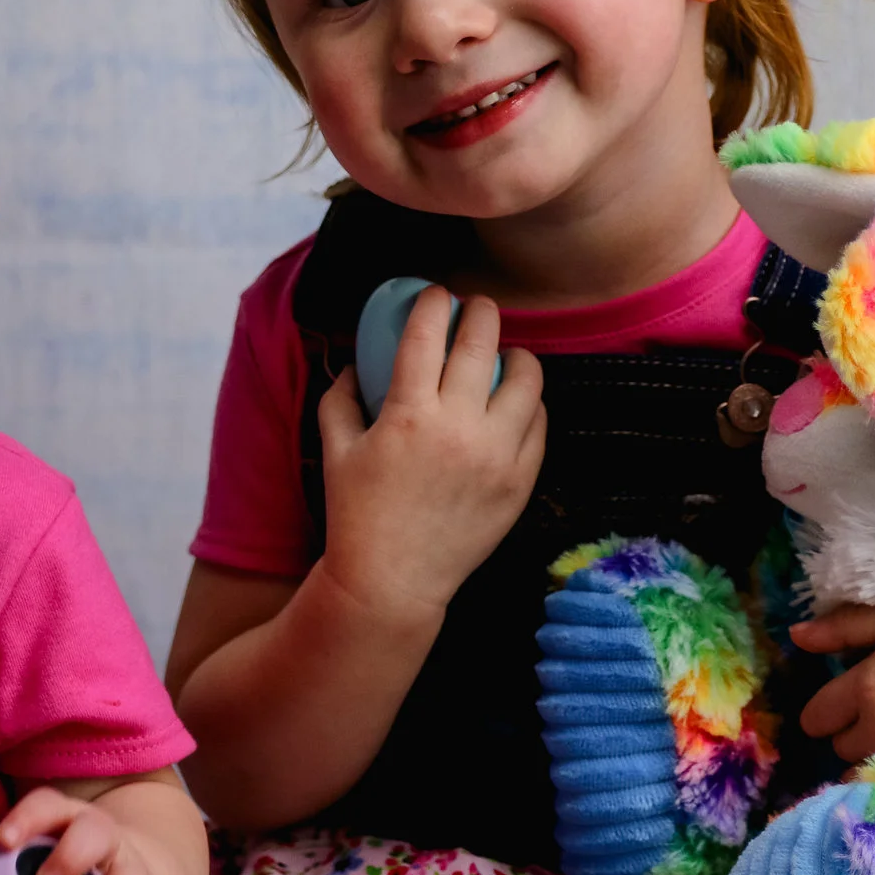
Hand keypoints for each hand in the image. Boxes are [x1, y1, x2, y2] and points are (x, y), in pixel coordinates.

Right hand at [311, 289, 543, 630]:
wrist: (393, 581)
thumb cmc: (356, 514)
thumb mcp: (335, 451)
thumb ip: (340, 398)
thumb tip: (355, 362)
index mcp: (408, 415)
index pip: (427, 336)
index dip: (432, 303)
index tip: (435, 294)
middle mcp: (457, 428)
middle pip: (482, 343)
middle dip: (480, 312)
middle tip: (475, 307)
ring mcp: (496, 455)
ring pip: (526, 380)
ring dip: (515, 355)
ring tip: (505, 354)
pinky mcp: (520, 481)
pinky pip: (539, 424)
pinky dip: (529, 404)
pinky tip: (515, 401)